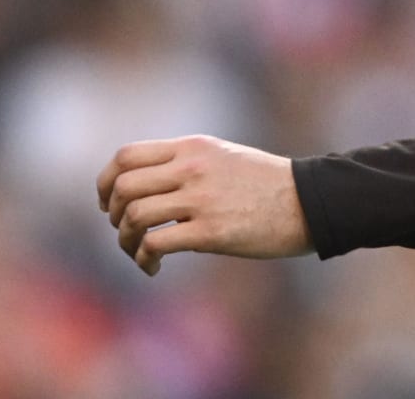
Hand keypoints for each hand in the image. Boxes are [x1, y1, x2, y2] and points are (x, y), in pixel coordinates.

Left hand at [96, 135, 312, 275]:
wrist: (308, 201)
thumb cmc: (267, 183)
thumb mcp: (223, 156)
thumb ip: (186, 163)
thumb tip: (147, 185)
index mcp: (192, 147)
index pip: (127, 155)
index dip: (106, 182)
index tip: (110, 203)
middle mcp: (192, 168)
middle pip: (124, 186)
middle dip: (114, 215)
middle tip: (126, 231)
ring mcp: (201, 199)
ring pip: (135, 216)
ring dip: (125, 241)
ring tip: (139, 253)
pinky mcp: (211, 231)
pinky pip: (155, 243)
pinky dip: (144, 259)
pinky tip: (154, 267)